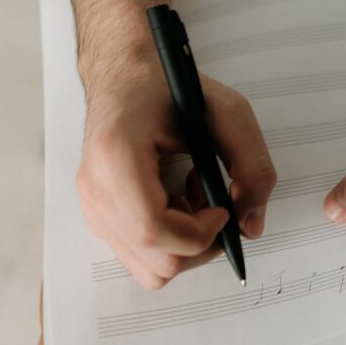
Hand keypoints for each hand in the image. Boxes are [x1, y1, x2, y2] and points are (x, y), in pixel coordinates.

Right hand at [76, 69, 276, 289]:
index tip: (224, 208)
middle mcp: (95, 189)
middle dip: (201, 243)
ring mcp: (92, 207)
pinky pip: (141, 254)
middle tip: (217, 203)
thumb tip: (251, 225)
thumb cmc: (171, 87)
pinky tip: (179, 199)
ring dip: (186, 243)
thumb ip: (253, 168)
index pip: (154, 231)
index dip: (201, 233)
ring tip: (196, 198)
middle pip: (156, 262)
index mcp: (116, 158)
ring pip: (150, 268)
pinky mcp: (99, 216)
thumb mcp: (229, 113)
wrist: (127, 76)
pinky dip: (171, 239)